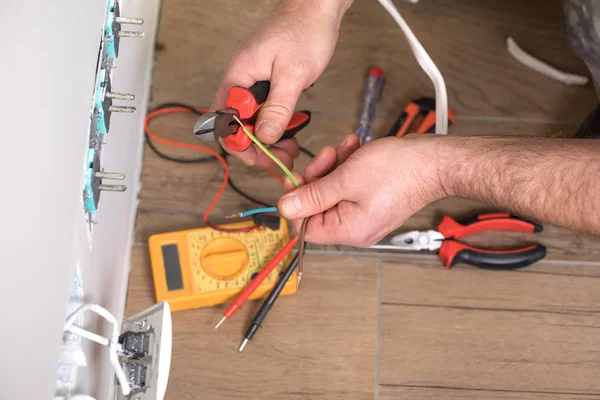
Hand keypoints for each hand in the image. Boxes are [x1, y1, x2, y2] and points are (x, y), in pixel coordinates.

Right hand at [210, 1, 349, 168]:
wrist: (317, 6)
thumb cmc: (304, 30)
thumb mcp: (293, 74)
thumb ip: (278, 108)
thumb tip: (266, 137)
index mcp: (238, 77)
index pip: (225, 122)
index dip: (240, 144)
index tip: (260, 158)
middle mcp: (240, 81)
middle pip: (237, 125)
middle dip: (257, 147)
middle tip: (280, 159)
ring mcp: (253, 82)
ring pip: (251, 120)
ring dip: (268, 139)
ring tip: (289, 149)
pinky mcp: (267, 82)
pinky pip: (264, 110)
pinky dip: (275, 125)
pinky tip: (289, 133)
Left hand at [277, 134, 445, 246]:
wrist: (435, 160)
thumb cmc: (399, 170)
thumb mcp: (345, 179)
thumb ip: (312, 196)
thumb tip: (285, 208)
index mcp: (348, 230)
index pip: (305, 227)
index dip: (296, 201)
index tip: (295, 178)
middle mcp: (356, 228)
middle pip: (317, 205)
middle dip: (318, 176)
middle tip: (327, 156)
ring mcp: (365, 214)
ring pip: (332, 190)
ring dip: (333, 166)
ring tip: (346, 149)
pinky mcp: (373, 200)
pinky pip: (348, 185)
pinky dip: (348, 165)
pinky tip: (355, 150)